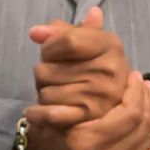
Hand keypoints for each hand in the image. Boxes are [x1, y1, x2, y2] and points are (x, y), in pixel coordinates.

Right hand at [25, 76, 149, 149]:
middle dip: (148, 99)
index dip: (137, 91)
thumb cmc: (50, 129)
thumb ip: (78, 91)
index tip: (134, 75)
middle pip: (143, 125)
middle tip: (144, 83)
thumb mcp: (51, 109)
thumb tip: (94, 72)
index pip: (130, 114)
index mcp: (86, 144)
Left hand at [29, 6, 132, 126]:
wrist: (116, 106)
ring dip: (43, 93)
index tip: (49, 53)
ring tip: (55, 93)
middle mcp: (110, 70)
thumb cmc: (92, 65)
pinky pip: (50, 115)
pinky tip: (34, 112)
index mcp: (110, 45)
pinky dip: (37, 114)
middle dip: (43, 73)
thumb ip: (58, 31)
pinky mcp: (89, 117)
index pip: (68, 40)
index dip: (50, 47)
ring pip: (44, 92)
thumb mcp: (83, 41)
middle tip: (54, 78)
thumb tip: (34, 33)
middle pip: (48, 68)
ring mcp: (101, 95)